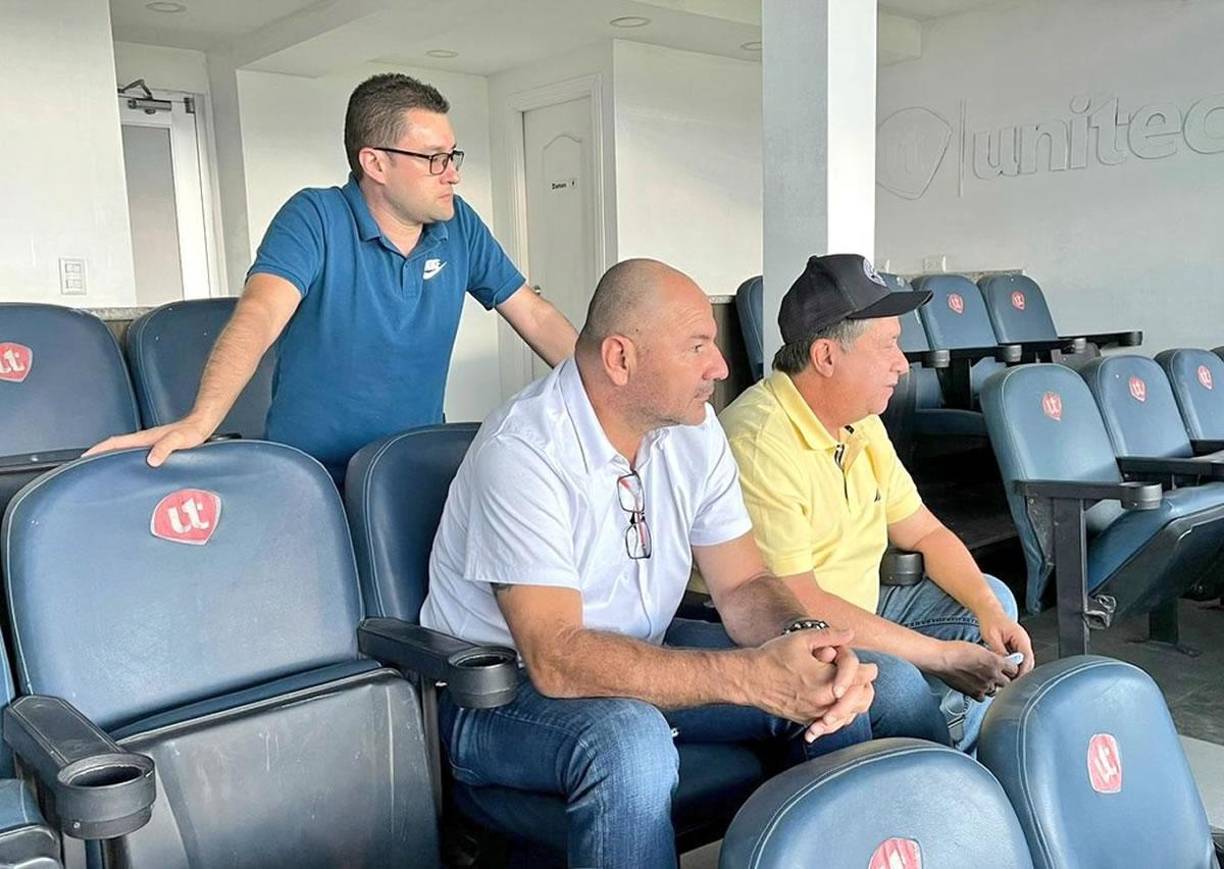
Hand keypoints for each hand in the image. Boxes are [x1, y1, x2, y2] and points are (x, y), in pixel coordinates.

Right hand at [82, 417, 212, 466]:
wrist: (202, 424)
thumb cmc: (192, 431)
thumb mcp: (179, 440)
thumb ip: (165, 447)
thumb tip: (152, 459)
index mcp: (145, 438)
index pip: (116, 443)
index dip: (100, 449)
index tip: (85, 456)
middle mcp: (144, 440)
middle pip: (116, 446)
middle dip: (100, 454)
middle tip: (87, 465)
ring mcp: (150, 443)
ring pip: (125, 450)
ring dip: (112, 457)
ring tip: (102, 469)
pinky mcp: (158, 447)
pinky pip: (136, 453)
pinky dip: (127, 459)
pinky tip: (130, 468)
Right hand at [750, 627, 876, 734]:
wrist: (749, 679)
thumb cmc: (773, 656)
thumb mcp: (802, 639)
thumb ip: (830, 635)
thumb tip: (851, 633)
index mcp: (828, 681)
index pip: (863, 677)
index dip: (869, 668)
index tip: (870, 666)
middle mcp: (825, 702)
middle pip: (862, 699)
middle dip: (864, 687)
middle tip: (863, 678)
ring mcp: (815, 714)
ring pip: (849, 714)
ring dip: (853, 702)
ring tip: (851, 690)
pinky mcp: (806, 721)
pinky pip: (832, 723)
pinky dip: (838, 715)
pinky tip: (835, 705)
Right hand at [930, 641, 1018, 700]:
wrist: (941, 659)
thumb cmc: (955, 650)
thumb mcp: (979, 648)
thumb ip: (992, 656)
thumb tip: (998, 660)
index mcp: (995, 662)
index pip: (1014, 669)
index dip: (1011, 668)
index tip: (1009, 668)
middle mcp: (992, 676)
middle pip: (1008, 682)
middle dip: (1004, 678)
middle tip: (999, 674)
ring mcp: (983, 686)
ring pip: (996, 691)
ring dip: (993, 686)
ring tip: (986, 680)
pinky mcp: (973, 693)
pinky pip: (983, 697)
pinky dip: (982, 693)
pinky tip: (978, 686)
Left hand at [977, 609, 1035, 676]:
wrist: (989, 611)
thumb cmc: (990, 620)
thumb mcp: (991, 636)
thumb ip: (998, 650)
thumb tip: (1003, 665)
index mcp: (1021, 638)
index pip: (1027, 658)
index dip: (1023, 671)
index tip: (1016, 681)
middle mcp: (1024, 642)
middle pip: (1028, 663)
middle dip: (1020, 674)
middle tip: (1010, 684)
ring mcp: (1021, 644)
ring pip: (1024, 663)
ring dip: (1017, 671)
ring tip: (1006, 679)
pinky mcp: (1016, 647)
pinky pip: (1018, 660)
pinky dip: (1013, 666)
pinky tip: (1005, 671)